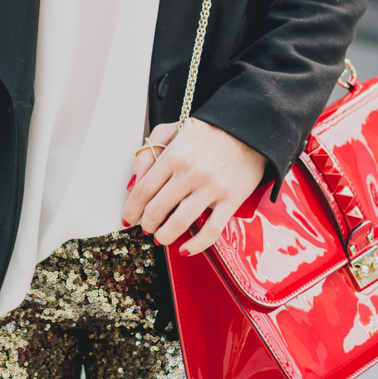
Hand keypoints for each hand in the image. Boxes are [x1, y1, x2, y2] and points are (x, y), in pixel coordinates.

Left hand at [121, 119, 266, 255]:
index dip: (131, 209)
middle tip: (146, 228)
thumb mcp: (172, 130)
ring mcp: (211, 187)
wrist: (249, 129)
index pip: (143, 190)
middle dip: (146, 224)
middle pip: (157, 208)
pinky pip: (211, 230)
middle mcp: (190, 172)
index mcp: (174, 155)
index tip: (128, 218)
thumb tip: (132, 184)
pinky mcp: (231, 200)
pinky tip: (186, 249)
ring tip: (161, 237)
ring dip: (165, 235)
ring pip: (179, 222)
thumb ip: (148, 153)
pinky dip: (196, 245)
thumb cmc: (209, 131)